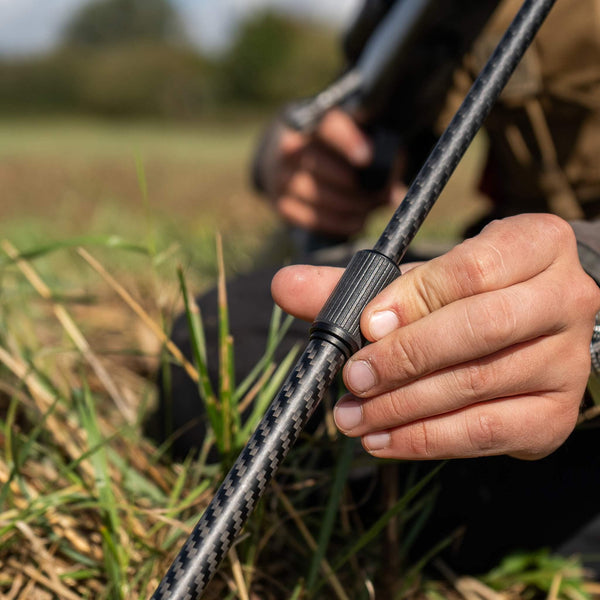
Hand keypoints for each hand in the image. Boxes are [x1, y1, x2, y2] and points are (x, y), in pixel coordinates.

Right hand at [257, 109, 404, 236]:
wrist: (289, 155)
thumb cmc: (332, 144)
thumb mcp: (353, 135)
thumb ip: (378, 153)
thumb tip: (393, 192)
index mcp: (311, 121)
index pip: (327, 126)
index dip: (347, 141)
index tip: (366, 158)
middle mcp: (290, 147)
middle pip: (324, 168)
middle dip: (358, 185)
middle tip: (382, 192)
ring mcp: (282, 177)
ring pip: (320, 197)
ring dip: (352, 207)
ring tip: (371, 207)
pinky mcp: (282, 204)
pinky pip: (313, 219)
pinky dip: (340, 223)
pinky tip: (357, 220)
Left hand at [271, 214, 599, 459]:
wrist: (533, 330)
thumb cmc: (466, 294)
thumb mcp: (421, 277)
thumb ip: (355, 284)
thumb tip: (284, 285)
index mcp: (536, 244)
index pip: (473, 268)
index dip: (415, 298)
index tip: (366, 324)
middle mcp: (565, 299)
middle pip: (480, 328)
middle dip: (404, 358)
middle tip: (350, 379)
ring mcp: (566, 362)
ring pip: (478, 385)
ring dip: (403, 407)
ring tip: (350, 417)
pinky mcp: (554, 416)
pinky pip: (486, 432)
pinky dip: (426, 439)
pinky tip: (382, 439)